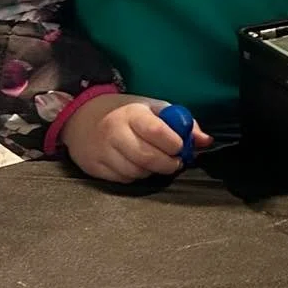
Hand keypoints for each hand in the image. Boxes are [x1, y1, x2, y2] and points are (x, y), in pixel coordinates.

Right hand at [60, 93, 213, 181]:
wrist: (81, 116)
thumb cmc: (125, 111)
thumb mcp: (153, 108)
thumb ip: (181, 122)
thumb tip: (206, 141)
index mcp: (131, 113)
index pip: (157, 132)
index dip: (174, 144)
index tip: (180, 147)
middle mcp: (114, 132)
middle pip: (148, 158)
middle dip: (168, 164)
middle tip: (175, 162)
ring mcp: (102, 152)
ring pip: (137, 172)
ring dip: (152, 171)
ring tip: (154, 161)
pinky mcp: (94, 167)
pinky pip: (123, 180)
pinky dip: (135, 176)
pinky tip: (136, 165)